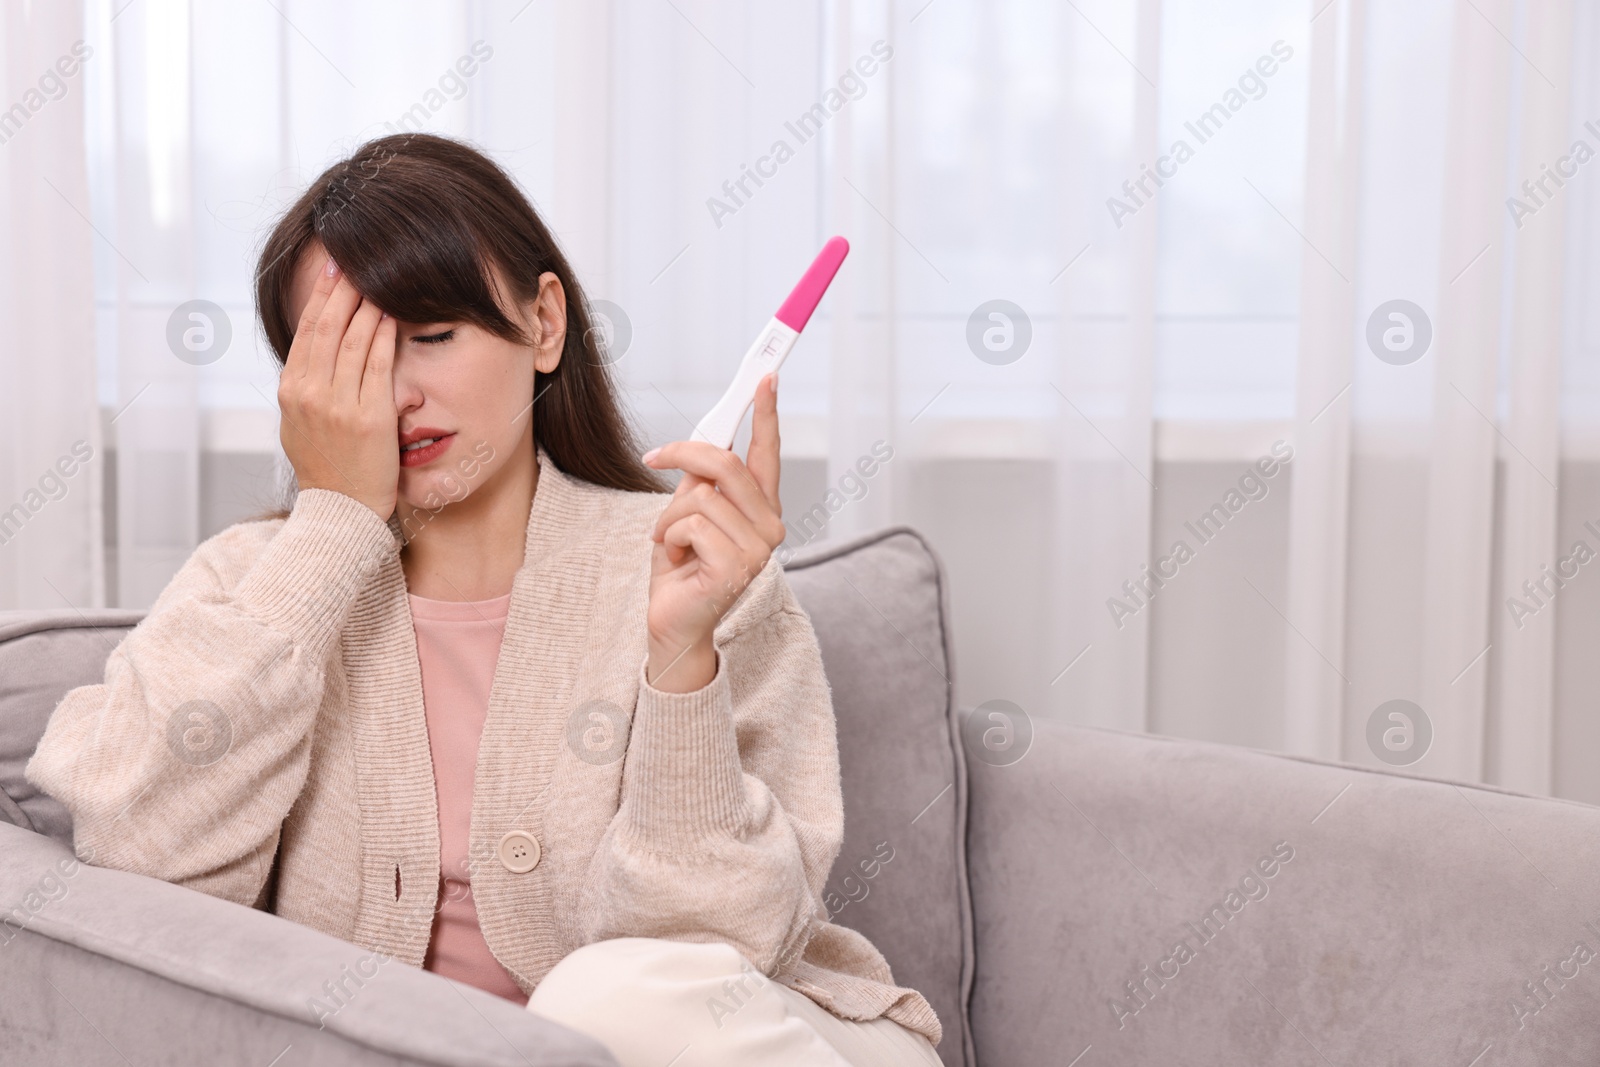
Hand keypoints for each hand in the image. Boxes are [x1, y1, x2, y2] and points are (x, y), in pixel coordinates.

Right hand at [277, 256, 399, 521]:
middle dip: (344, 290)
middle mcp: (309, 392)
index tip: (335, 271)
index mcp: (291, 391)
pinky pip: (378, 364)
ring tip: (379, 276)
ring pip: (353, 339)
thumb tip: (312, 359)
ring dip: (368, 304)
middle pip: (328, 327)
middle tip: (357, 258)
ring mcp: (337, 404)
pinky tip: (393, 313)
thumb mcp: (301, 426)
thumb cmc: (329, 471)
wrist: (340, 514)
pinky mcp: (368, 416)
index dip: (322, 297)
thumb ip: (307, 390)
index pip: (307, 332)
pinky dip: (385, 335)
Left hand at [641, 372, 784, 691]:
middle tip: (653, 458)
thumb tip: (701, 444)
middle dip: (683, 453)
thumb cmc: (680, 570)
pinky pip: (690, 523)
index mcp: (761, 509)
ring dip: (668, 516)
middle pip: (726, 463)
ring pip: (700, 495)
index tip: (764, 376)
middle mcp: (769, 526)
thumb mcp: (685, 513)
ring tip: (668, 541)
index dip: (766, 412)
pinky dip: (668, 537)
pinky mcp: (737, 567)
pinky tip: (675, 560)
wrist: (672, 623)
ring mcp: (758, 549)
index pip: (767, 452)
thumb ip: (699, 481)